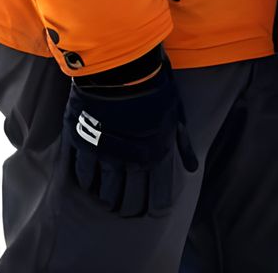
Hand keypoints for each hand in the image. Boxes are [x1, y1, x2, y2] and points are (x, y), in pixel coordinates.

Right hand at [64, 50, 198, 216]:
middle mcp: (132, 162)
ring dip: (109, 198)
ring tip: (109, 201)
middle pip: (130, 199)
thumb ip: (182, 144)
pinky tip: (91, 183)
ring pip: (107, 191)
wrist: (120, 68)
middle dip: (130, 207)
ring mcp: (107, 155)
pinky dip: (88, 182)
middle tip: (126, 209)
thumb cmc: (153, 87)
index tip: (151, 209)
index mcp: (156, 155)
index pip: (158, 195)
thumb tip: (192, 168)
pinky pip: (85, 174)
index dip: (155, 206)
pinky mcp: (85, 145)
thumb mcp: (175, 114)